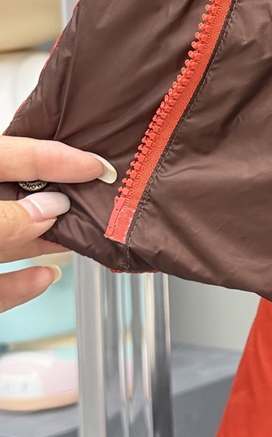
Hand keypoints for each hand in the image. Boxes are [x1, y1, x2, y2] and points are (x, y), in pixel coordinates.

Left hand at [0, 136, 115, 312]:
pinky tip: (42, 278)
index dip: (58, 157)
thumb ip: (7, 220)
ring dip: (44, 240)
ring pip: (10, 237)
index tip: (97, 166)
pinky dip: (21, 283)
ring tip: (79, 236)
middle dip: (56, 198)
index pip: (14, 153)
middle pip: (17, 195)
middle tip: (95, 197)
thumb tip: (48, 209)